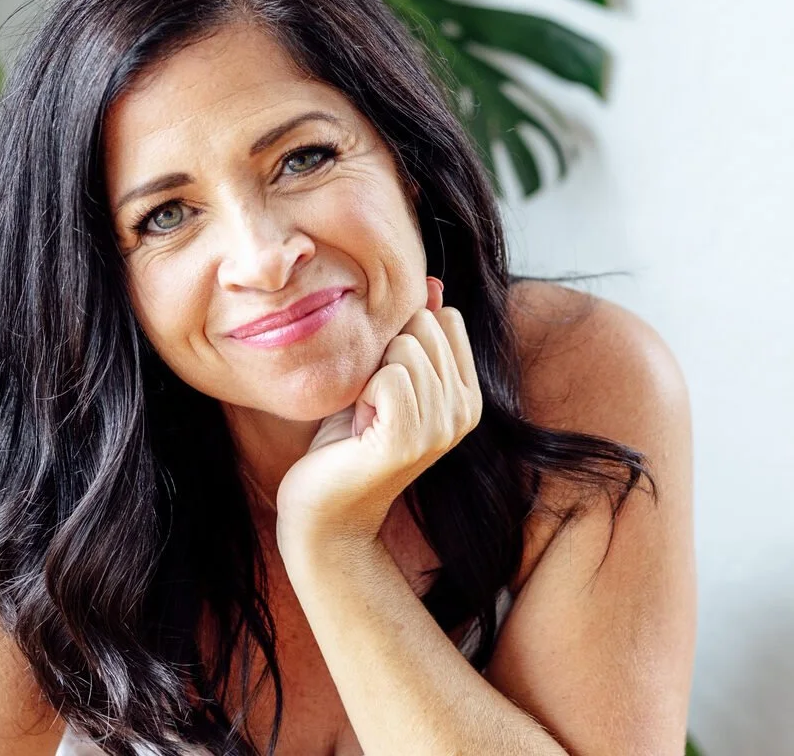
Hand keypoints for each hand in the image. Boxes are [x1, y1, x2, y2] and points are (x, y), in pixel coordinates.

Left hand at [274, 276, 482, 551]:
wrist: (325, 512)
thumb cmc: (346, 442)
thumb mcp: (382, 376)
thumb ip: (412, 332)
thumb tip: (432, 281)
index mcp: (467, 395)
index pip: (443, 316)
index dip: (400, 339)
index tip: (384, 386)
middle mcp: (465, 411)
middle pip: (423, 325)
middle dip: (384, 354)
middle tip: (371, 405)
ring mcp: (442, 427)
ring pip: (404, 347)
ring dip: (370, 378)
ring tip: (365, 420)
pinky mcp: (410, 440)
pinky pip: (388, 376)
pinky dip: (363, 395)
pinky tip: (360, 430)